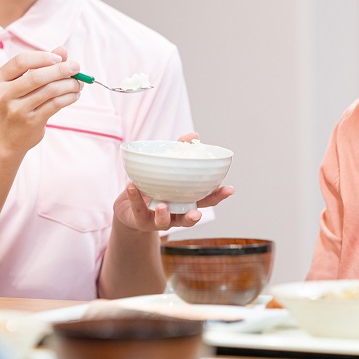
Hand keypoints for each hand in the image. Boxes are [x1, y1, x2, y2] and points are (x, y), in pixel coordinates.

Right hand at [0, 47, 81, 152]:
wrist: (8, 137)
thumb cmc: (18, 103)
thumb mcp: (22, 83)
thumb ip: (41, 65)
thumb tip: (62, 50)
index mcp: (0, 79)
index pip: (21, 61)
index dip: (43, 57)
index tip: (60, 58)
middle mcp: (5, 94)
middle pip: (36, 76)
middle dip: (61, 70)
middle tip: (76, 67)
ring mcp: (17, 110)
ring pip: (49, 91)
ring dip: (69, 85)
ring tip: (78, 83)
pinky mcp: (31, 122)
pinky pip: (55, 105)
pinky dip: (69, 97)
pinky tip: (75, 94)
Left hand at [113, 132, 234, 231]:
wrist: (128, 206)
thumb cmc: (154, 185)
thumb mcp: (167, 168)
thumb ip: (179, 151)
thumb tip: (194, 135)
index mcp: (186, 201)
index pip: (205, 200)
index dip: (218, 196)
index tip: (230, 188)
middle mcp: (175, 214)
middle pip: (188, 218)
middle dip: (193, 217)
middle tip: (197, 214)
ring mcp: (158, 219)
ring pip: (164, 222)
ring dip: (164, 215)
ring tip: (163, 205)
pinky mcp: (139, 220)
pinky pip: (138, 209)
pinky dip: (135, 198)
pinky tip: (131, 186)